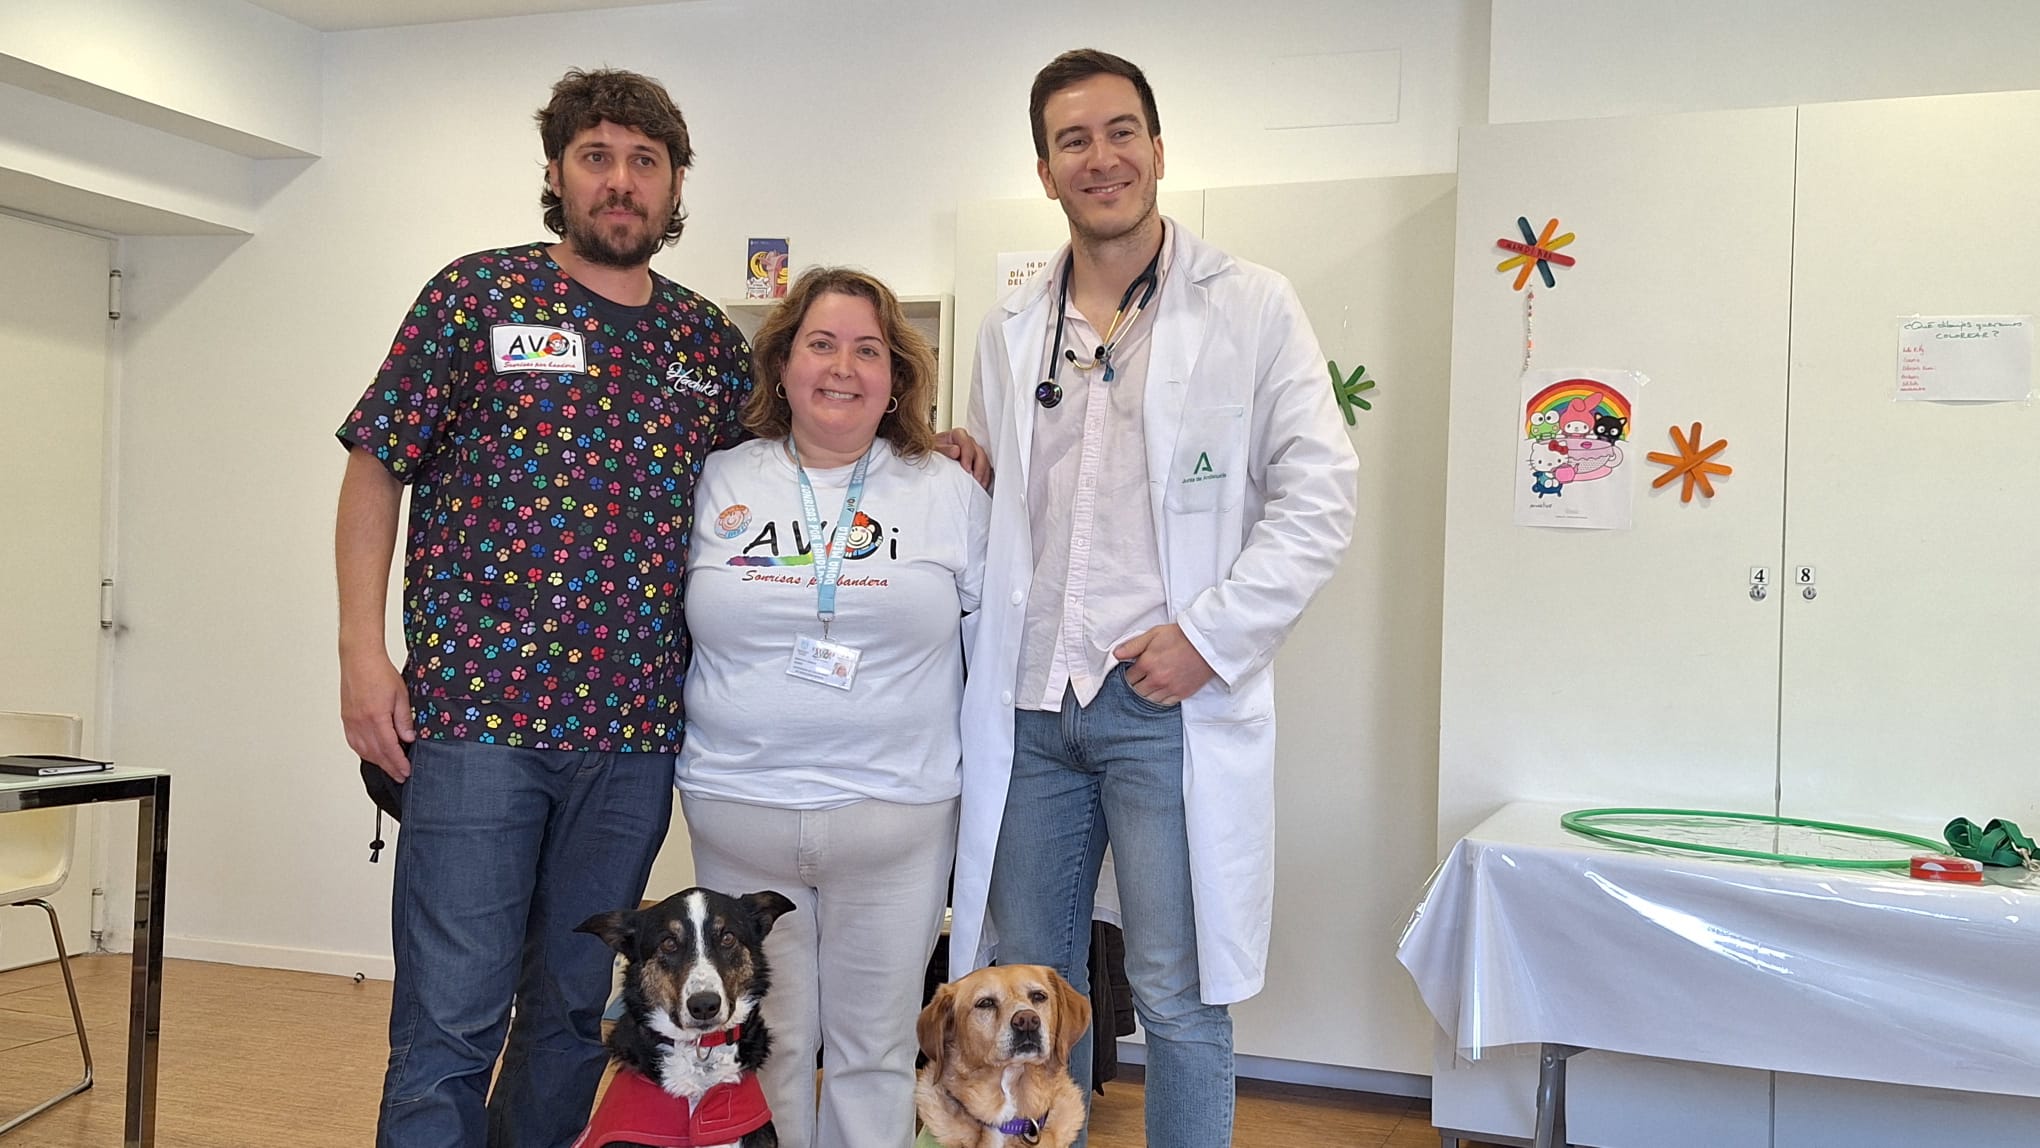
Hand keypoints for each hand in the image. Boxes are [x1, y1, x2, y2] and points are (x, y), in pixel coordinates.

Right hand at [342, 653, 416, 780]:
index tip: (405, 771)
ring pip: (363, 750)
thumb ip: (403, 719)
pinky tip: (371, 755)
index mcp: (376, 717)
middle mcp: (360, 722)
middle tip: (400, 776)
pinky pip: (353, 742)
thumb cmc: (380, 672)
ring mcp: (351, 721)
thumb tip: (408, 739)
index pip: (389, 748)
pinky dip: (363, 752)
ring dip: (377, 762)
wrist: (359, 659)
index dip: (398, 762)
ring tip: (389, 768)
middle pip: (375, 753)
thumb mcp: (401, 695)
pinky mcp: (346, 718)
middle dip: (389, 767)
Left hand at [934, 427, 991, 488]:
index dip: (968, 456)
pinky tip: (981, 485)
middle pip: (979, 452)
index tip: (966, 468)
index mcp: (957, 435)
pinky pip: (985, 469)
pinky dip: (984, 477)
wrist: (931, 458)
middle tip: (975, 479)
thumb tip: (956, 451)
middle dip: (979, 467)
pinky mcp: (976, 462)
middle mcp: (967, 442)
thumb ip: (944, 449)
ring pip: (984, 460)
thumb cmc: (931, 452)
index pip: (967, 443)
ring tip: (979, 484)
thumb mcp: (933, 449)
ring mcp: (973, 452)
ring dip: (983, 474)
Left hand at [1113, 624, 1214, 706]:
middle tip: (1140, 679)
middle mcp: (1156, 679)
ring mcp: (1169, 688)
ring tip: (1149, 686)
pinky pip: (1163, 703)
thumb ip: (1133, 645)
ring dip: (1146, 694)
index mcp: (1147, 663)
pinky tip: (1160, 692)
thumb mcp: (1154, 634)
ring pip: (1148, 699)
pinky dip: (1159, 699)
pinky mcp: (1181, 694)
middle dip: (1135, 685)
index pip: (1128, 677)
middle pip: (1136, 691)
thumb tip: (1116, 655)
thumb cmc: (1181, 636)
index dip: (1129, 674)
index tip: (1133, 671)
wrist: (1206, 643)